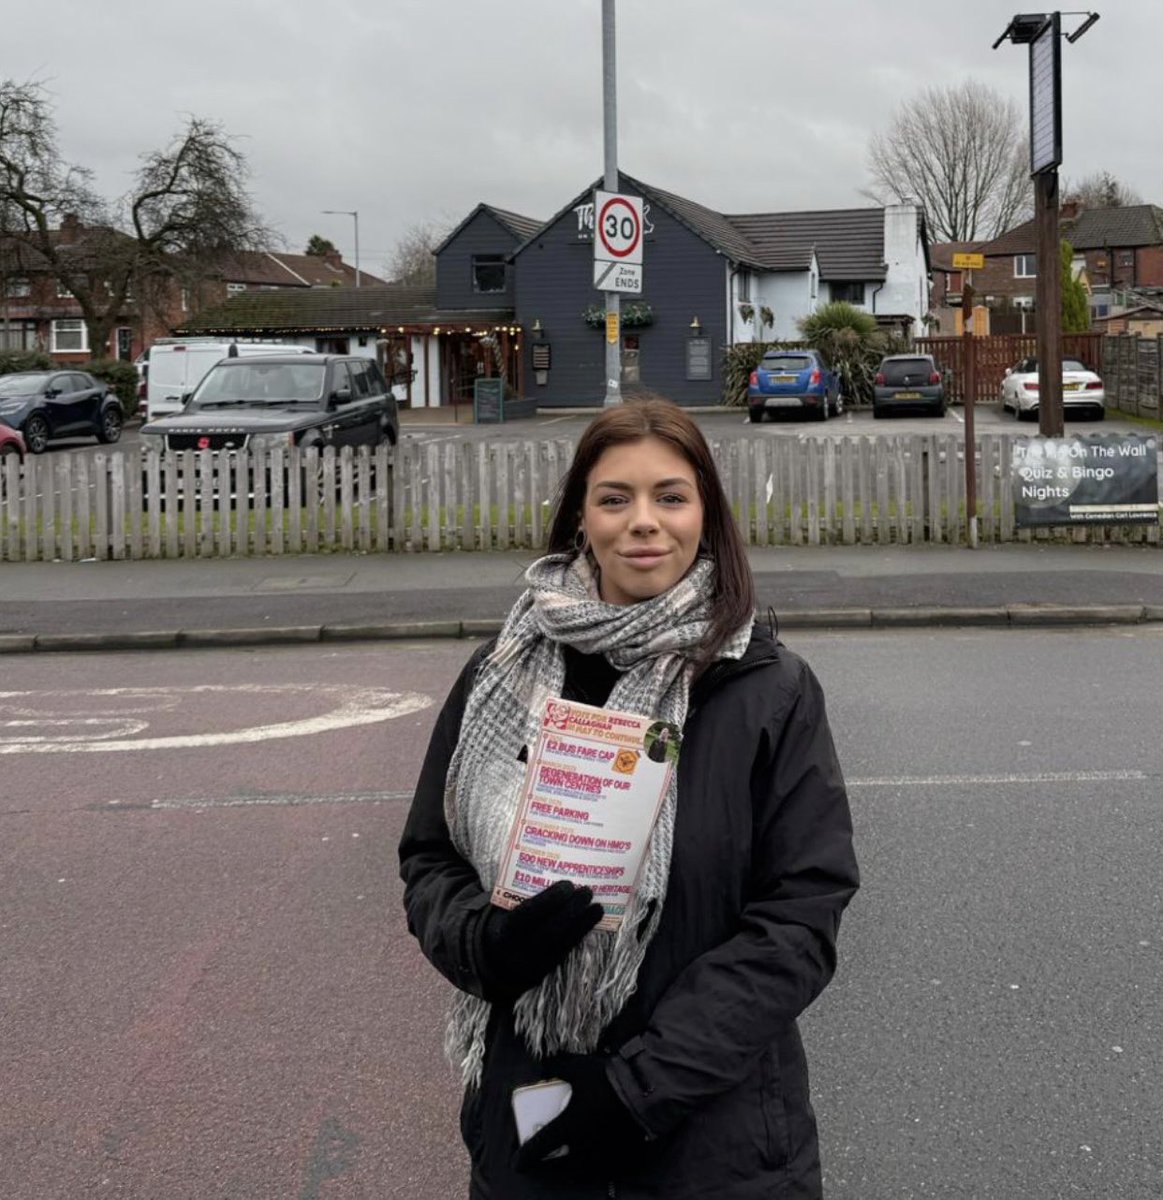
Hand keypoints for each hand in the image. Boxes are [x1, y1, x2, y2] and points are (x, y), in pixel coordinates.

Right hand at [476, 881, 602, 1001]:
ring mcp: (534, 964)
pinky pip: (566, 952)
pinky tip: (592, 921)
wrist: (495, 961)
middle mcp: (519, 950)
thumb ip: (517, 894)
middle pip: (550, 932)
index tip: (568, 885)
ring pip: (562, 944)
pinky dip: (581, 935)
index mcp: (505, 930)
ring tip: (597, 907)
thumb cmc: (504, 923)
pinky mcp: (547, 970)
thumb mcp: (502, 911)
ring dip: (583, 924)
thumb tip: (544, 864)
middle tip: (587, 892)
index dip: (549, 900)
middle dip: (572, 911)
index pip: (528, 914)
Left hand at [515, 1053, 648, 1174]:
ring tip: (576, 1145)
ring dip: (575, 1156)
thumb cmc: (604, 1081)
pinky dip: (598, 1154)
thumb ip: (557, 1067)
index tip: (517, 1164)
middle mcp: (580, 1146)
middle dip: (553, 1157)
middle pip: (560, 1160)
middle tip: (550, 1150)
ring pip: (581, 1161)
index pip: (538, 1147)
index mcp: (566, 1128)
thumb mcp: (576, 1068)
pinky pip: (603, 1159)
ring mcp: (600, 1152)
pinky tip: (601, 1142)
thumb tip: (545, 1064)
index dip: (525, 1158)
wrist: (642, 1091)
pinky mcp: (618, 1153)